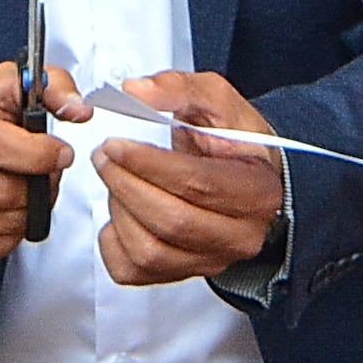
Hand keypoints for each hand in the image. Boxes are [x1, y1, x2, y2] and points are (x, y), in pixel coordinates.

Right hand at [0, 59, 70, 277]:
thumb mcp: (5, 89)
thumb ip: (50, 87)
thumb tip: (78, 110)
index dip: (37, 154)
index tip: (60, 154)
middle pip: (0, 192)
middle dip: (38, 187)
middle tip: (45, 177)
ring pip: (0, 224)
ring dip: (27, 212)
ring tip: (24, 193)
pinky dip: (9, 235)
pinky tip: (2, 214)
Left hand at [97, 73, 287, 287]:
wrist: (246, 177)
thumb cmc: (234, 142)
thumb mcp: (216, 100)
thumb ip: (177, 88)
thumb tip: (136, 91)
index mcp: (257, 191)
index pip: (197, 184)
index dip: (149, 164)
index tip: (116, 144)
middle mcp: (239, 236)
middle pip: (171, 221)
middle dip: (126, 184)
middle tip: (104, 156)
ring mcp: (211, 261)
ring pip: (150, 251)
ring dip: (119, 210)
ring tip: (117, 179)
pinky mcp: (181, 274)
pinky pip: (133, 270)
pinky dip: (113, 241)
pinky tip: (121, 212)